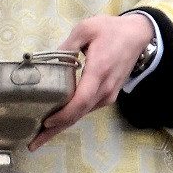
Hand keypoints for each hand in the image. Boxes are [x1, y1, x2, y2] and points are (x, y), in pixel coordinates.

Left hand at [27, 12, 157, 150]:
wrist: (139, 35)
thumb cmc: (112, 30)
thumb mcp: (86, 29)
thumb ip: (67, 46)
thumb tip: (47, 61)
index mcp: (98, 71)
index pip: (81, 100)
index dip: (64, 114)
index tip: (46, 122)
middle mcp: (105, 89)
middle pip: (78, 115)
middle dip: (55, 130)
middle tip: (33, 144)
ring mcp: (108, 94)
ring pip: (82, 115)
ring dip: (61, 126)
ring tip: (40, 136)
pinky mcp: (108, 96)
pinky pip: (87, 109)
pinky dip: (71, 117)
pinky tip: (56, 121)